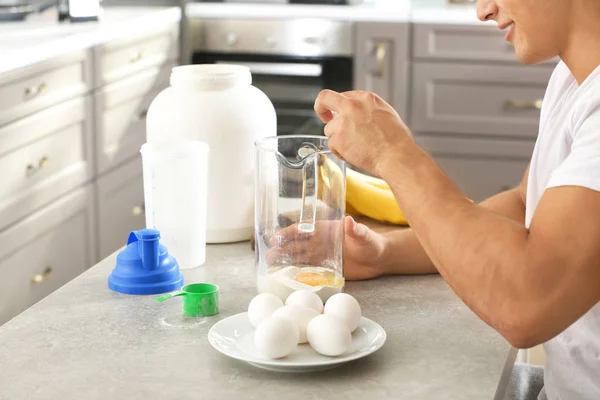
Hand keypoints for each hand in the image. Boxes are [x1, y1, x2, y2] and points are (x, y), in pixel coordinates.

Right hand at [266, 216, 387, 280]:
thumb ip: (356, 229)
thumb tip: (349, 221)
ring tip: (271, 267)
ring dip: (285, 262)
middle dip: (282, 250)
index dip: (288, 233)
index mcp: (325, 230)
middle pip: (296, 245)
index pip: (303, 229)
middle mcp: (320, 242)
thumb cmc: (372, 242)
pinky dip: (297, 274)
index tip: (275, 238)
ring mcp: (322, 256)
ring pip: (299, 258)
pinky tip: (286, 278)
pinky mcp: (326, 269)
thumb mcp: (364, 235)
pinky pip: (309, 271)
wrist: (379, 260)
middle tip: (268, 256)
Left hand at [314, 90, 414, 176]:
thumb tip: (360, 115)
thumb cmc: (397, 141)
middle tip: (324, 116)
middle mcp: (352, 107)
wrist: (396, 156)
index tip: (340, 113)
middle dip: (321, 107)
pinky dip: (340, 152)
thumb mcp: (386, 114)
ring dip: (338, 139)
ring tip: (355, 147)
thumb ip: (368, 110)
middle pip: (325, 98)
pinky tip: (354, 155)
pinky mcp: (338, 139)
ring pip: (329, 129)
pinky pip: (332, 145)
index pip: (344, 96)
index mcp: (366, 99)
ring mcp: (343, 122)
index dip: (341, 107)